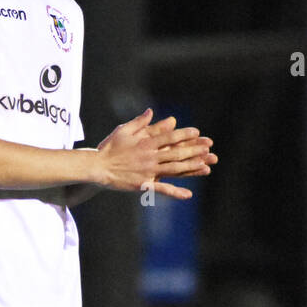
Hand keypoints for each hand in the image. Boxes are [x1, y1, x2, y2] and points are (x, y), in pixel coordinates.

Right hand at [96, 108, 216, 197]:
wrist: (97, 167)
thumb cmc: (109, 148)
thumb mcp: (123, 130)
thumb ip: (139, 121)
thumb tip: (151, 111)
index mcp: (146, 143)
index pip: (169, 137)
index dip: (184, 134)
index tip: (197, 132)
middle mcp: (150, 157)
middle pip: (176, 153)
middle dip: (194, 150)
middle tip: (209, 148)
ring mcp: (148, 172)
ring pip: (173, 169)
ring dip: (191, 167)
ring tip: (206, 166)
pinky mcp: (143, 185)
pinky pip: (162, 189)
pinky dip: (176, 192)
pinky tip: (188, 194)